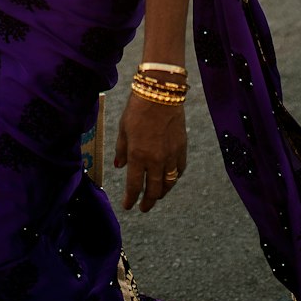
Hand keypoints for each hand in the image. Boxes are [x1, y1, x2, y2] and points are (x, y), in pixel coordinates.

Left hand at [115, 93, 186, 212]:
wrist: (161, 93)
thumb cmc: (137, 108)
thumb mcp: (123, 129)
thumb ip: (121, 150)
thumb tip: (119, 166)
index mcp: (138, 156)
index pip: (134, 185)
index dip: (130, 199)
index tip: (128, 206)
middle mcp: (155, 160)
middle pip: (154, 190)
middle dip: (148, 202)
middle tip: (143, 208)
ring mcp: (171, 155)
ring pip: (169, 183)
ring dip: (162, 193)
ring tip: (157, 196)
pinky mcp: (182, 148)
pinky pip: (180, 170)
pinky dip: (175, 178)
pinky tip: (171, 179)